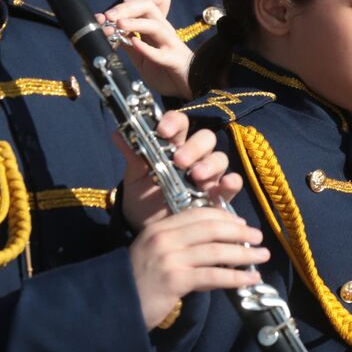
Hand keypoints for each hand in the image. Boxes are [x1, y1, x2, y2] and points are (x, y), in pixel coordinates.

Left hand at [102, 0, 193, 98]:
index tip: (106, 13)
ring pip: (154, 25)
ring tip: (118, 24)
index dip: (126, 3)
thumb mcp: (139, 56)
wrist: (186, 88)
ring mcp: (169, 44)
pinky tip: (134, 44)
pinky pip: (160, 52)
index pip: (144, 3)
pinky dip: (146, 48)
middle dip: (126, 8)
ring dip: (134, 22)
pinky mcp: (173, 60)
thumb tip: (108, 30)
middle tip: (108, 15)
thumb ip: (126, 43)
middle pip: (148, 7)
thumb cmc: (164, 70)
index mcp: (155, 27)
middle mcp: (164, 31)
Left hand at [119, 111, 242, 230]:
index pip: (180, 124)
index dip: (174, 122)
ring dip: (209, 164)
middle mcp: (194, 158)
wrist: (148, 230)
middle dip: (194, 146)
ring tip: (195, 176)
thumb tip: (118, 133)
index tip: (162, 130)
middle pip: (205, 138)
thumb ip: (132, 156)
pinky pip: (233, 184)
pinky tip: (223, 185)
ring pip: (219, 158)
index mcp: (173, 147)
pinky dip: (231, 182)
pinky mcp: (218, 197)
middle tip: (179, 160)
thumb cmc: (143, 200)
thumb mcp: (134, 179)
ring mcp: (208, 176)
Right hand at [129, 206, 268, 328]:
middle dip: (240, 232)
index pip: (198, 214)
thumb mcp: (154, 254)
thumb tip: (217, 244)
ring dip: (244, 254)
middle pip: (211, 228)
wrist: (113, 308)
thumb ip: (179, 245)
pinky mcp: (174, 280)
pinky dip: (236, 277)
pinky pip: (213, 276)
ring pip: (216, 251)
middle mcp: (163, 238)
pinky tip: (251, 279)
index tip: (243, 225)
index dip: (225, 217)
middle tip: (259, 239)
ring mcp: (168, 258)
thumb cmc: (137, 283)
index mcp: (158, 228)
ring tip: (263, 257)